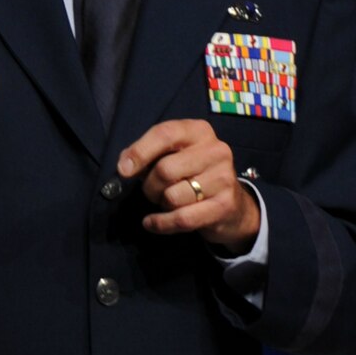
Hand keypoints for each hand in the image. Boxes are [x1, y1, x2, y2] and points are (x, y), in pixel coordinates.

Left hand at [117, 119, 258, 252]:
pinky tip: (152, 222)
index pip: (164, 134)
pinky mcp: (225, 205)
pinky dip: (161, 223)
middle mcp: (216, 150)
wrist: (232, 205)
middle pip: (165, 170)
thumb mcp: (172, 156)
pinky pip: (182, 218)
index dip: (139, 152)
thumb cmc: (192, 174)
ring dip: (161, 204)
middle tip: (152, 191)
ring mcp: (223, 178)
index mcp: (199, 131)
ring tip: (167, 201)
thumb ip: (147, 155)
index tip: (123, 170)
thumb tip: (125, 165)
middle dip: (150, 186)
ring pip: (172, 197)